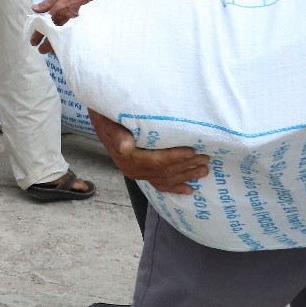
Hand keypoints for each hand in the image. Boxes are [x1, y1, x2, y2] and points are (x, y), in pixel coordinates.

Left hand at [30, 0, 92, 52]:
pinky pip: (72, 41)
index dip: (36, 36)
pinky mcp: (83, 30)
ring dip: (56, 48)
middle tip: (41, 50)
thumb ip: (47, 3)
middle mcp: (64, 21)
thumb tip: (34, 9)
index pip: (42, 26)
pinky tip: (66, 48)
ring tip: (52, 51)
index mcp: (56, 12)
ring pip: (62, 42)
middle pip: (52, 38)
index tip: (33, 42)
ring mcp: (74, 27)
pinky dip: (67, 45)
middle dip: (45, 47)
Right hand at [88, 109, 208, 194]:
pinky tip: (188, 190)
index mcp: (126, 158)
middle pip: (164, 171)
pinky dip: (174, 187)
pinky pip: (160, 184)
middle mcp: (132, 169)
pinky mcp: (141, 173)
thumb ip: (118, 134)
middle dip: (186, 166)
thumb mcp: (108, 121)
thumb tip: (126, 147)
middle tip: (205, 159)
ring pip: (165, 179)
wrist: (100, 118)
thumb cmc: (106, 116)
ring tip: (204, 169)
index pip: (155, 161)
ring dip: (186, 176)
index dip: (174, 157)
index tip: (191, 151)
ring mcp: (137, 173)